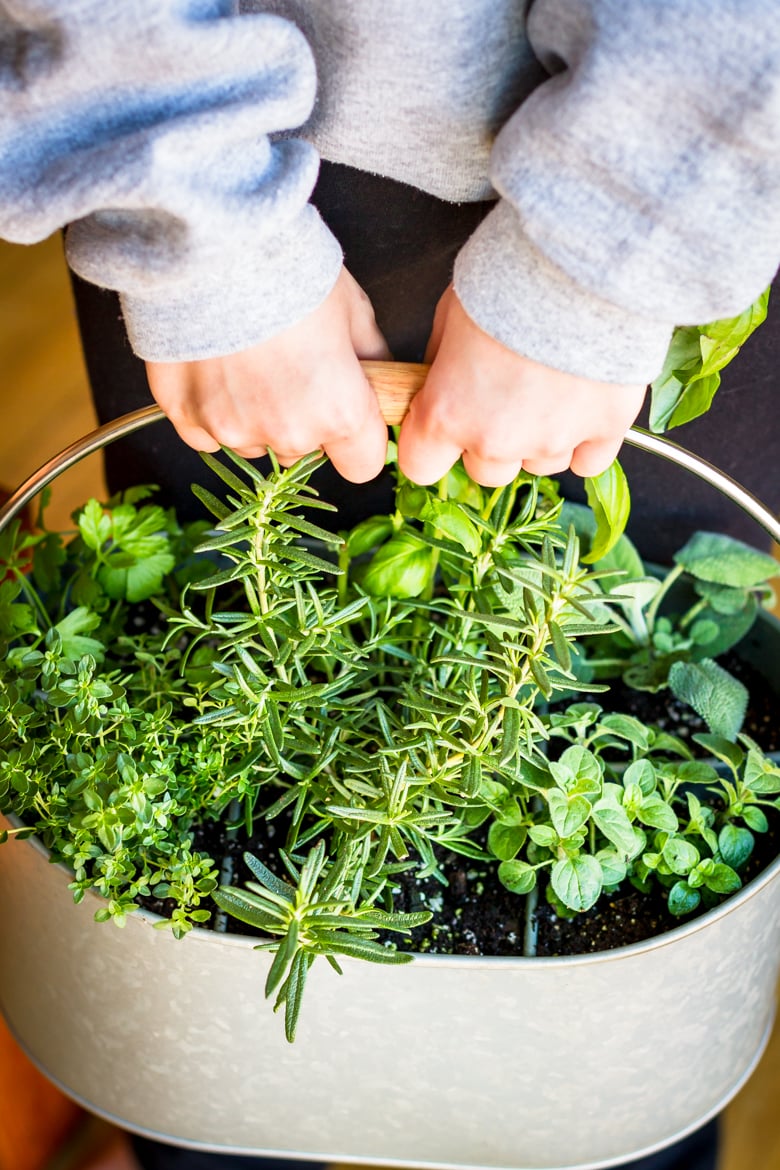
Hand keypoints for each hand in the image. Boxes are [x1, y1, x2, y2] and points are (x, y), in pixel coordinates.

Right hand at [145, 268, 390, 482]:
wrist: (210, 243)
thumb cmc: (289, 270)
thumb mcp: (353, 309)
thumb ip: (372, 359)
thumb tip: (380, 378)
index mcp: (338, 412)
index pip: (363, 465)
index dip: (358, 439)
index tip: (349, 414)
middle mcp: (287, 433)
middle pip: (305, 451)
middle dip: (303, 420)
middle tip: (289, 367)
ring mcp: (231, 429)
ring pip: (254, 442)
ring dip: (255, 416)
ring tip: (246, 360)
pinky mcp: (185, 417)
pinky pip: (205, 435)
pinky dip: (212, 410)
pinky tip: (213, 368)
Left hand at [398, 287, 646, 486]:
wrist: (581, 260)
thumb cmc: (508, 277)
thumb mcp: (448, 314)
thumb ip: (440, 364)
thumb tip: (440, 382)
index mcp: (447, 414)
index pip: (421, 466)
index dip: (429, 446)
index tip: (441, 425)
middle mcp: (497, 440)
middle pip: (486, 472)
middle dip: (491, 441)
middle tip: (505, 395)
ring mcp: (554, 440)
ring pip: (539, 465)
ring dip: (540, 438)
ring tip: (552, 388)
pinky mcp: (605, 430)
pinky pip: (589, 461)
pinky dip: (586, 440)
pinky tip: (584, 405)